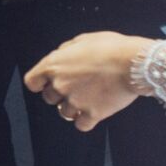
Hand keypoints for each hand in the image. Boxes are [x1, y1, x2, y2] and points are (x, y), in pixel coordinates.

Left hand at [23, 31, 150, 131]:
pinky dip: (86, 121)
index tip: (45, 83)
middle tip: (75, 87)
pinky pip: (81, 125)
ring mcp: (76, 101)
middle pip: (49, 98)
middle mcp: (60, 85)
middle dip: (59, 94)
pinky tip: (93, 111)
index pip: (31, 81)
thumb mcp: (83, 40)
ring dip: (73, 107)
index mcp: (54, 65)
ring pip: (64, 113)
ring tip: (88, 97)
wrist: (133, 63)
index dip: (39, 83)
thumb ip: (66, 51)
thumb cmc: (111, 48)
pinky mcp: (92, 114)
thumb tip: (61, 57)